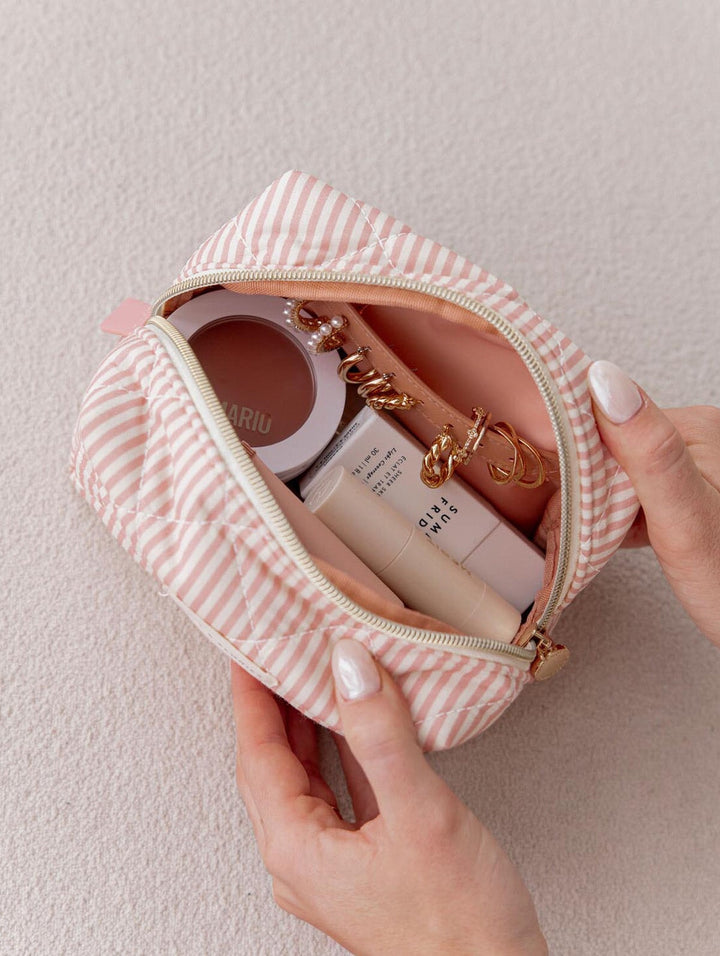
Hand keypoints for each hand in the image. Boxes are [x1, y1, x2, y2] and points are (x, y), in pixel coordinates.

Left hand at [231, 639, 546, 955]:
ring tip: (314, 677)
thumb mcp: (419, 814)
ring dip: (309, 726)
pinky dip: (346, 751)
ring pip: (309, 777)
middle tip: (279, 654)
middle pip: (275, 765)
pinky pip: (343, 791)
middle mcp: (305, 860)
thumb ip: (380, 734)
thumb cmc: (460, 926)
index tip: (248, 651)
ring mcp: (335, 864)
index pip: (257, 755)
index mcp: (298, 851)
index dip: (251, 698)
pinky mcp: (367, 863)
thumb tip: (348, 666)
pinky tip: (362, 725)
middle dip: (274, 706)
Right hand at [588, 360, 719, 644]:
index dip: (573, 461)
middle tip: (576, 534)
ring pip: (614, 472)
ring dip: (594, 506)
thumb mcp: (684, 519)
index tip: (560, 502)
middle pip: (607, 447)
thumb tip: (603, 380)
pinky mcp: (685, 490)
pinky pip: (632, 491)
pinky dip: (615, 517)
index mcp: (696, 427)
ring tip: (594, 541)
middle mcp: (696, 436)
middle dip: (582, 489)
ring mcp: (690, 465)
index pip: (604, 423)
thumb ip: (648, 451)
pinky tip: (615, 540)